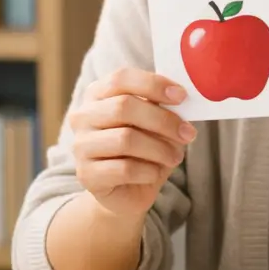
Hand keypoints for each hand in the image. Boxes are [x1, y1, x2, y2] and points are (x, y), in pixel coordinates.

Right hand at [68, 68, 194, 220]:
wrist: (127, 191)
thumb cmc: (143, 150)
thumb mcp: (155, 124)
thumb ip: (162, 107)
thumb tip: (180, 99)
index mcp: (97, 95)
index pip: (121, 78)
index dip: (153, 84)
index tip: (181, 96)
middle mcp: (82, 117)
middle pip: (123, 107)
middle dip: (163, 120)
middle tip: (187, 133)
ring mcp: (80, 146)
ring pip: (125, 139)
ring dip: (159, 149)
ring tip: (175, 157)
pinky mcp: (86, 175)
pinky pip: (125, 169)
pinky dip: (148, 171)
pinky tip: (154, 173)